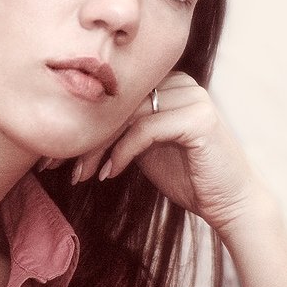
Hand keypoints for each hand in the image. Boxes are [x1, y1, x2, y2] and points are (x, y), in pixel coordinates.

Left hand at [69, 71, 263, 234]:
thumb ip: (125, 128)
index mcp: (170, 84)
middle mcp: (181, 83)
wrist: (231, 202)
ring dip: (99, 147)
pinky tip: (111, 173)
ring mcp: (192, 97)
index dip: (85, 122)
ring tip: (81, 174)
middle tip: (57, 164)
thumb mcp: (147, 147)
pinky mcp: (198, 118)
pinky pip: (146, 129)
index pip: (117, 95)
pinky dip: (123, 152)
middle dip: (85, 135)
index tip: (56, 152)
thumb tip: (78, 127)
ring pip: (129, 114)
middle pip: (119, 102)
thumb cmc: (189, 176)